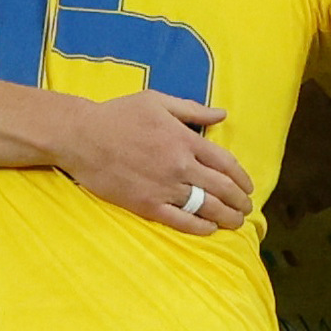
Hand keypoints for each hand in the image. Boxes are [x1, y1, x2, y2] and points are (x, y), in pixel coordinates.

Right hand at [44, 91, 251, 235]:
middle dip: (239, 201)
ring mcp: (164, 187)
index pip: (225, 163)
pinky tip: (209, 229)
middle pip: (221, 188)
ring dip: (226, 217)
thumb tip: (222, 114)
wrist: (81, 137)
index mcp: (184, 139)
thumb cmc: (118, 115)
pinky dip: (199, 227)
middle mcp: (179, 165)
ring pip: (206, 207)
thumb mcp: (157, 101)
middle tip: (246, 209)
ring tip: (235, 222)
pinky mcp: (146, 205)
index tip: (248, 187)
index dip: (242, 178)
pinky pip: (181, 221)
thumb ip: (192, 109)